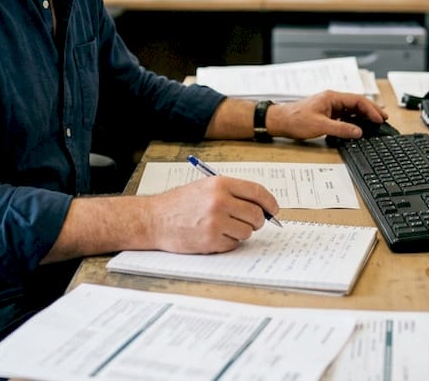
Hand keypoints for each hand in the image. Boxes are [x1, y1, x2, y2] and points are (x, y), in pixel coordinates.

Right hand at [145, 175, 279, 253]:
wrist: (154, 219)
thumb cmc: (180, 204)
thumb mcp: (205, 188)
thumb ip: (232, 193)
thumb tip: (262, 206)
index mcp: (220, 184)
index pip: (257, 192)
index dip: (270, 202)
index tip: (273, 209)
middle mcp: (219, 201)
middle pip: (256, 214)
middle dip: (256, 221)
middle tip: (249, 222)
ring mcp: (215, 222)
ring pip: (247, 231)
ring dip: (240, 232)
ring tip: (223, 227)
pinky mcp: (211, 240)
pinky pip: (234, 244)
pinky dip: (228, 242)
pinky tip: (213, 235)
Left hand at [266, 91, 386, 139]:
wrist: (279, 121)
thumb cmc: (295, 119)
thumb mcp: (320, 126)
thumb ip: (341, 129)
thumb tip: (358, 132)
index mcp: (332, 97)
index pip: (357, 100)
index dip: (371, 109)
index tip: (380, 118)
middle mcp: (332, 100)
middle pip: (356, 103)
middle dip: (371, 110)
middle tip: (383, 119)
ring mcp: (329, 106)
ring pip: (351, 109)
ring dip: (363, 116)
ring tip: (375, 122)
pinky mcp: (326, 114)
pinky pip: (344, 115)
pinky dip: (353, 120)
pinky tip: (359, 126)